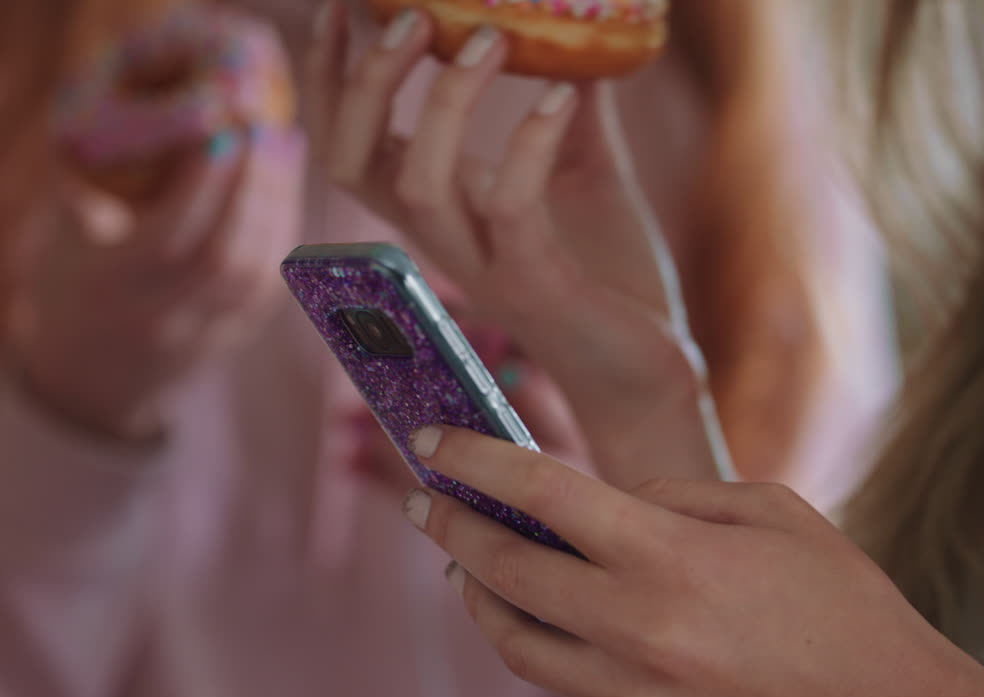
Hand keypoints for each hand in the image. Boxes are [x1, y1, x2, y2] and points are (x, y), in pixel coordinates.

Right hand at [9, 128, 302, 440]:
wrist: (88, 375)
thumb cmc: (72, 284)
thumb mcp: (62, 237)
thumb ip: (90, 187)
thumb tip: (126, 116)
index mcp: (110, 289)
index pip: (169, 237)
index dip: (202, 184)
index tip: (224, 131)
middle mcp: (161, 317)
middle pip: (222, 255)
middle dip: (251, 188)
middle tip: (266, 129)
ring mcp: (203, 334)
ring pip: (254, 273)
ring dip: (277, 207)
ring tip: (282, 149)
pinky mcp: (235, 337)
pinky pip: (269, 287)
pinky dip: (282, 234)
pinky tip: (286, 190)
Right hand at [305, 3, 732, 489]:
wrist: (650, 368)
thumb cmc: (610, 273)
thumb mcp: (584, 172)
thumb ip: (569, 108)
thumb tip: (574, 31)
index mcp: (440, 214)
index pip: (348, 146)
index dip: (328, 78)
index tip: (341, 6)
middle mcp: (444, 243)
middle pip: (352, 163)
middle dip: (362, 82)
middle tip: (410, 14)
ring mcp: (487, 269)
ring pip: (420, 186)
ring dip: (445, 102)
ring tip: (491, 35)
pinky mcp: (540, 287)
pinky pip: (510, 210)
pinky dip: (528, 144)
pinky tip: (561, 95)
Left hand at [400, 426, 983, 696]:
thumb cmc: (842, 601)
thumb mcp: (770, 511)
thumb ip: (676, 497)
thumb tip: (612, 499)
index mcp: (670, 556)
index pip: (540, 493)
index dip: (474, 459)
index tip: (431, 438)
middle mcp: (636, 626)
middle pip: (505, 570)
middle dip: (450, 528)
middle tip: (425, 500)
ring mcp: (634, 688)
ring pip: (515, 639)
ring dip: (477, 593)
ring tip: (465, 563)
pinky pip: (564, 675)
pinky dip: (532, 635)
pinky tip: (536, 609)